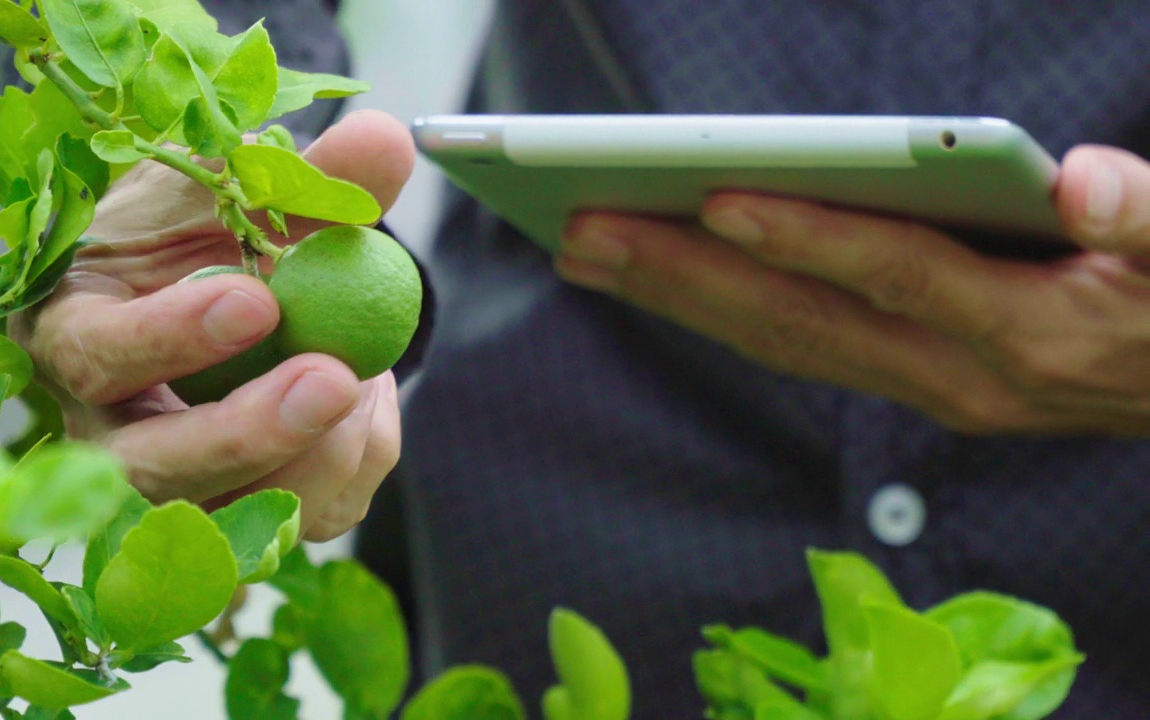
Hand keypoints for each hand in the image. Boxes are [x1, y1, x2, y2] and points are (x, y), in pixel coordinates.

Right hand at [9, 110, 415, 540]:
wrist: (221, 295)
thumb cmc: (204, 237)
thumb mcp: (237, 193)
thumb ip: (304, 176)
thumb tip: (384, 139)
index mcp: (78, 335)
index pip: (98, 354)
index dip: (171, 336)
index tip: (257, 300)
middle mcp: (106, 432)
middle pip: (152, 470)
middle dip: (247, 431)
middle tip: (332, 378)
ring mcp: (174, 490)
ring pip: (236, 515)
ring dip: (321, 451)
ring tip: (365, 374)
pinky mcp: (242, 521)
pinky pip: (305, 517)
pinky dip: (357, 460)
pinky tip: (367, 402)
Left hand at [555, 145, 1149, 434]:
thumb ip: (1149, 218)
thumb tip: (1085, 181)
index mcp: (1026, 330)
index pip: (895, 274)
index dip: (806, 237)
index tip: (715, 198)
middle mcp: (960, 374)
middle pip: (801, 320)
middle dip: (686, 275)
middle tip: (583, 232)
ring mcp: (929, 390)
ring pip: (782, 344)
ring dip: (679, 300)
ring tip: (587, 255)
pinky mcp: (913, 386)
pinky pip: (799, 352)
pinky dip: (722, 316)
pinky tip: (662, 282)